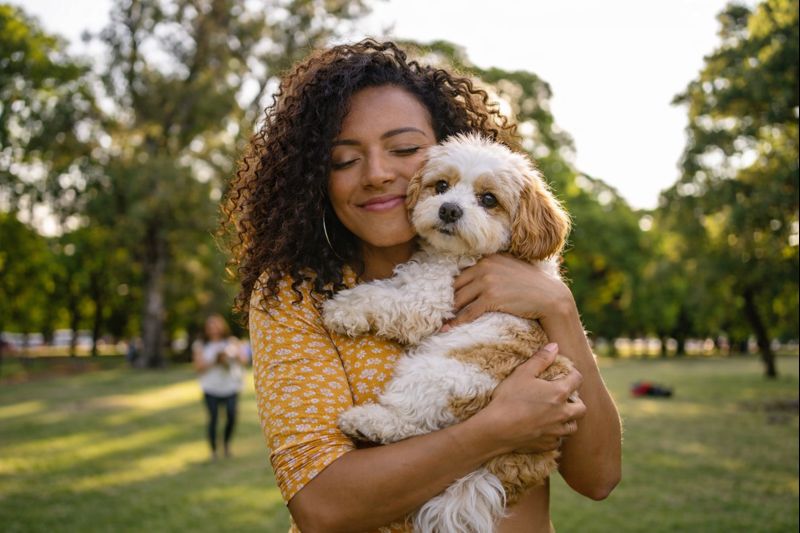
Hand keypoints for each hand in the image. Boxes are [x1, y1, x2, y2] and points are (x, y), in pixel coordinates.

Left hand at [443, 254, 574, 330]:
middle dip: (446, 301)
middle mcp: (484, 267)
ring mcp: (487, 282)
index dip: (451, 288)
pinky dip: (455, 322)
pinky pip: (468, 312)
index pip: (461, 273)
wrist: (550, 297)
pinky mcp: (491, 298)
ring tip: (438, 323)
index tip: (442, 299)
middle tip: (436, 313)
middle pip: (456, 286)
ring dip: (448, 313)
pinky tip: (447, 329)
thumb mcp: (510, 267)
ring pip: (459, 300)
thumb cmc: (532, 284)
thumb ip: (493, 267)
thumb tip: (475, 277)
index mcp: (488, 258)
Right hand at [476, 343, 585, 454]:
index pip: (577, 380)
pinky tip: (546, 430)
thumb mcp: (522, 373)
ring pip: (573, 427)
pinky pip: (558, 441)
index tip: (567, 374)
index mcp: (559, 393)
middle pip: (581, 408)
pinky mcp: (547, 444)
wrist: (497, 429)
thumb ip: (541, 359)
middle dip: (577, 401)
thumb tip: (555, 346)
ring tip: (558, 415)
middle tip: (565, 397)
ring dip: (569, 420)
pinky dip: (556, 435)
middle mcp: (563, 413)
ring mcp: (556, 431)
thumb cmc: (509, 399)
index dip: (573, 374)